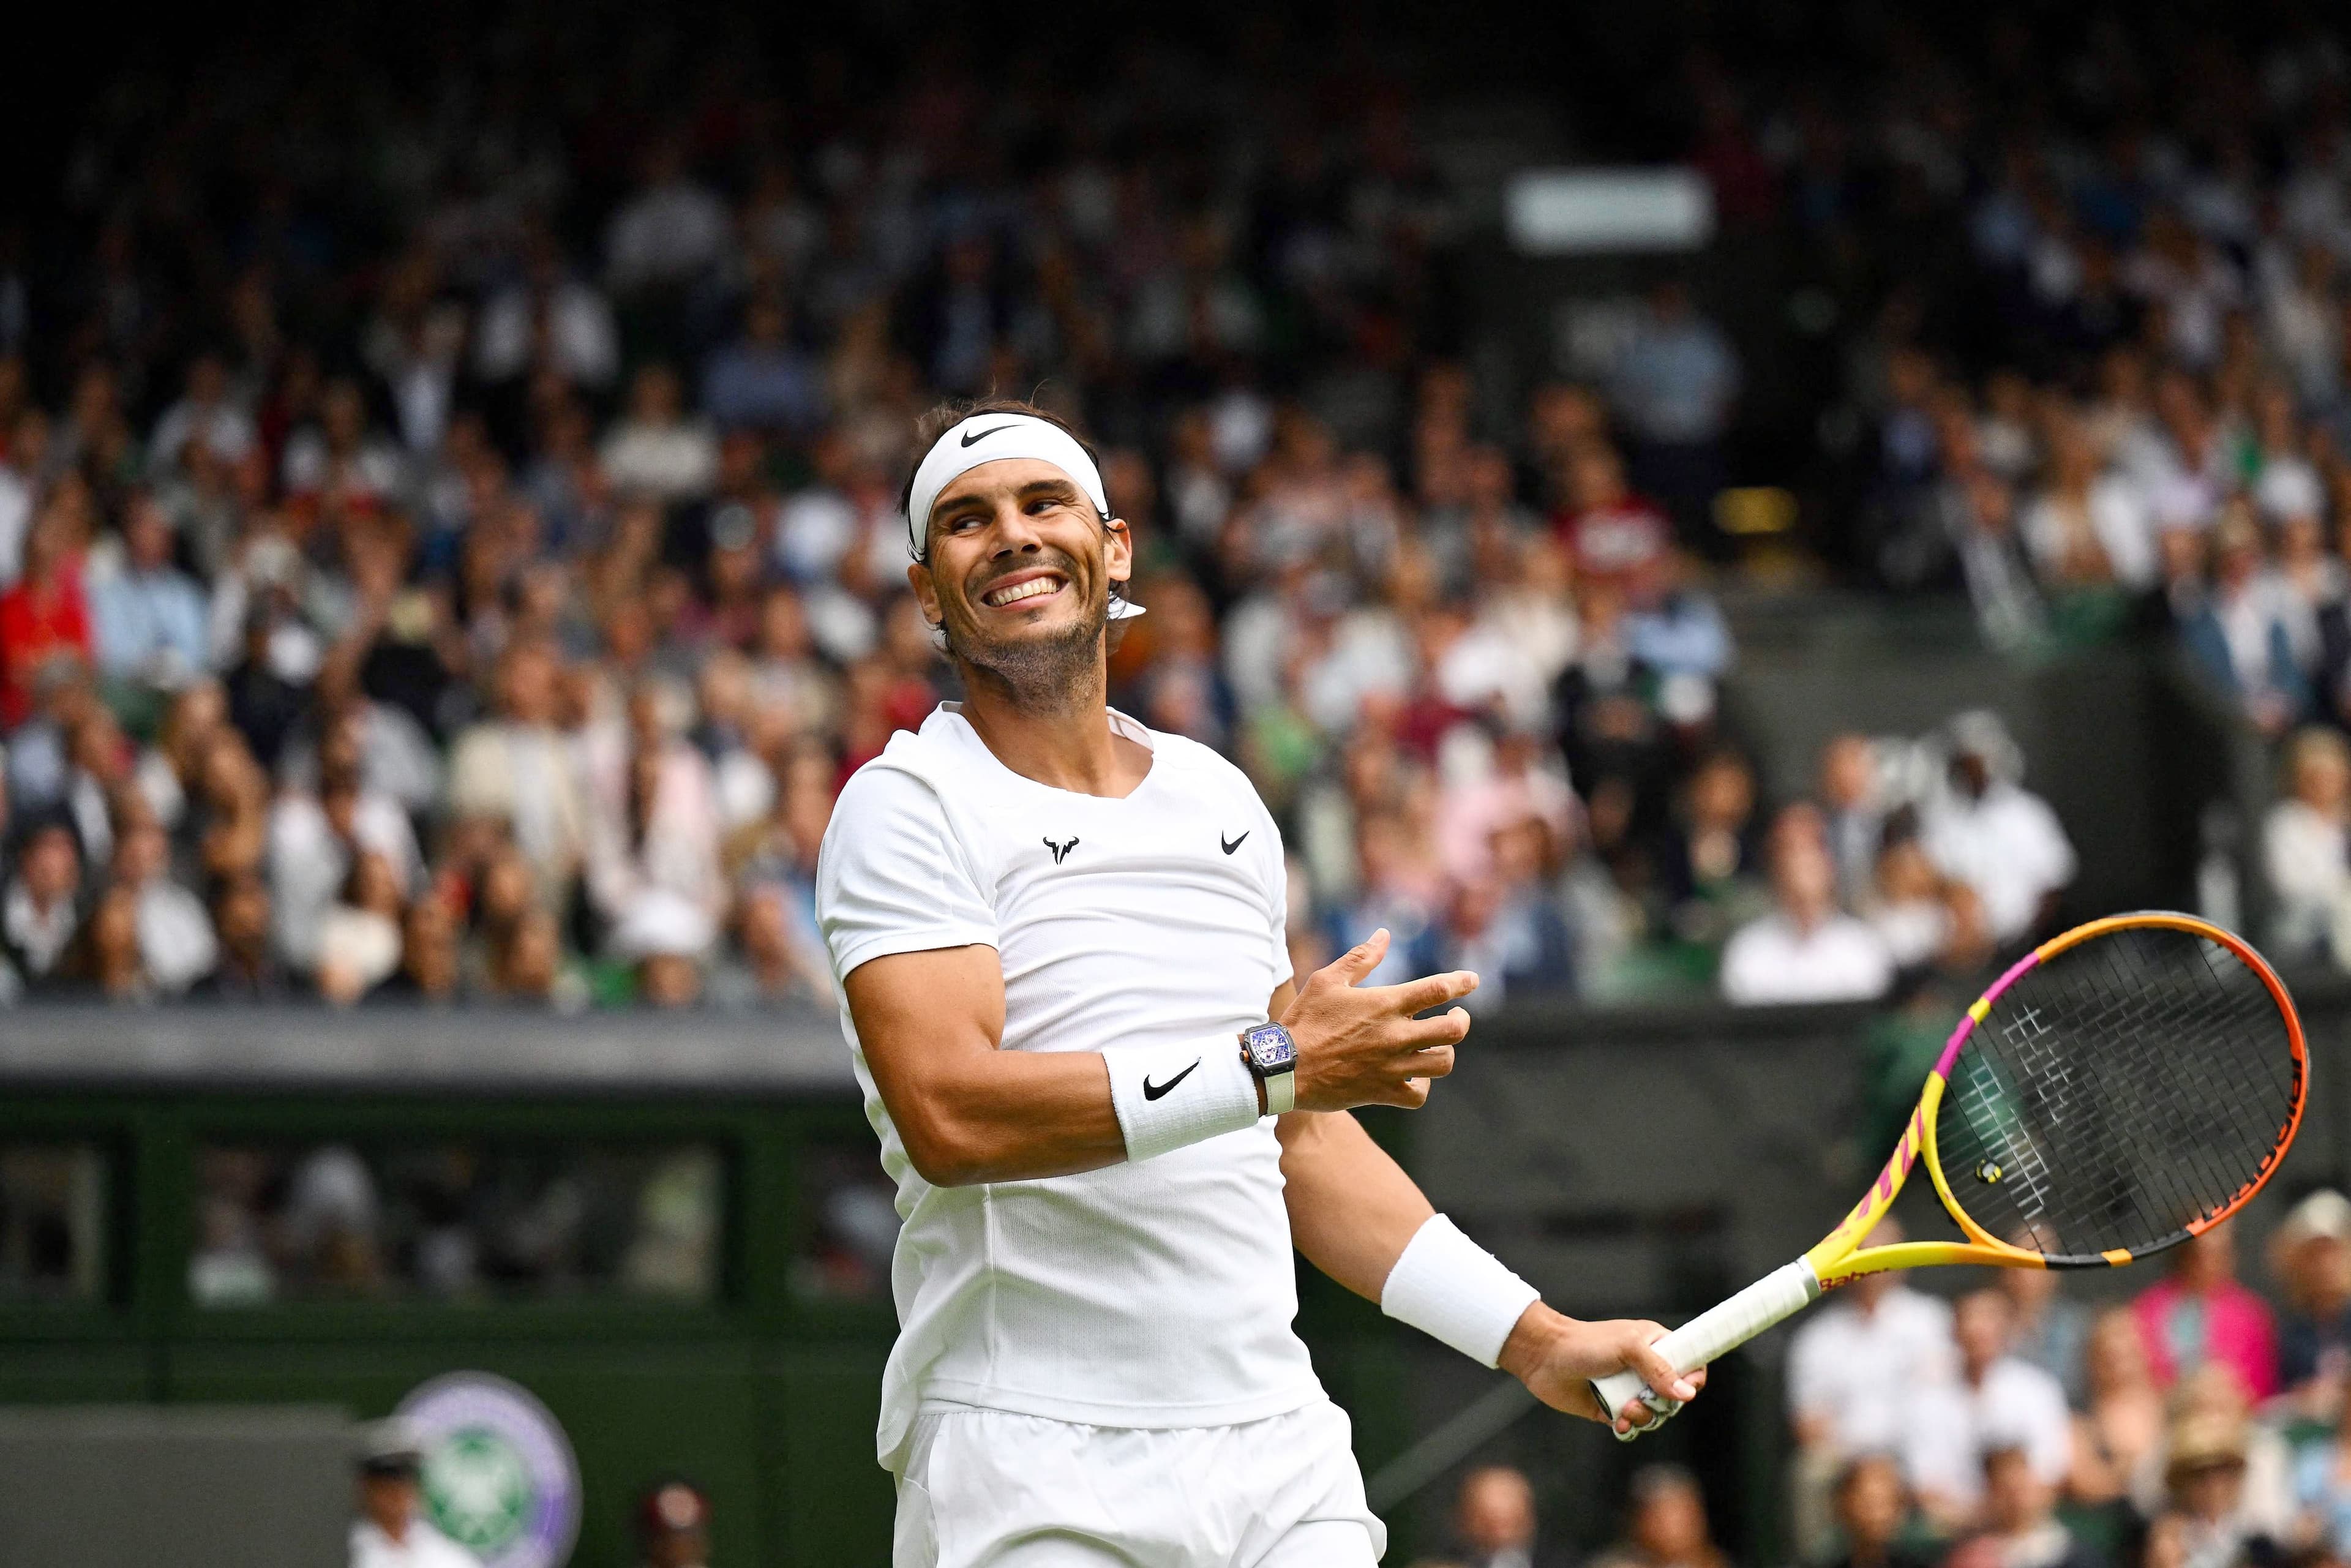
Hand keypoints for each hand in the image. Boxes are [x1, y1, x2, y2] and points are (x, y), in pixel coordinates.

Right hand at [1278, 929, 1475, 1111]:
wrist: (1283, 1067)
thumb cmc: (1304, 1019)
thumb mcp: (1328, 980)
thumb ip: (1361, 958)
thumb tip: (1384, 934)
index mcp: (1385, 1004)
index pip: (1437, 989)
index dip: (1461, 982)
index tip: (1472, 980)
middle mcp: (1395, 1036)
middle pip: (1453, 1030)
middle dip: (1461, 1020)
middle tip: (1457, 1016)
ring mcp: (1391, 1066)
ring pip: (1443, 1063)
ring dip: (1445, 1052)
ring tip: (1437, 1045)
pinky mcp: (1382, 1092)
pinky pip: (1419, 1095)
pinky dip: (1421, 1086)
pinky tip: (1414, 1077)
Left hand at [1497, 1303, 1706, 1436]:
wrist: (1544, 1357)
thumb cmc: (1585, 1343)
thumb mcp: (1628, 1348)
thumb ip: (1659, 1369)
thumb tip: (1688, 1394)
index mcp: (1655, 1345)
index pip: (1691, 1362)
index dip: (1694, 1378)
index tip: (1687, 1389)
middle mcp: (1646, 1369)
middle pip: (1676, 1397)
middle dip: (1664, 1404)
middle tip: (1643, 1398)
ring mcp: (1629, 1390)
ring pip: (1656, 1415)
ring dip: (1645, 1417)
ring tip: (1625, 1410)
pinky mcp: (1612, 1409)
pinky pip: (1633, 1426)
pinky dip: (1630, 1427)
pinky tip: (1619, 1422)